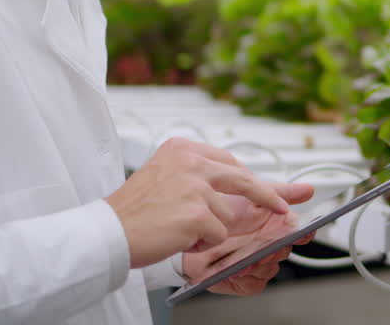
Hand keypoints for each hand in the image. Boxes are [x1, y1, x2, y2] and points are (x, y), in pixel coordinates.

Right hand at [105, 137, 293, 268]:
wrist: (108, 232)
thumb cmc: (134, 210)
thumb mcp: (165, 175)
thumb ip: (197, 174)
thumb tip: (238, 179)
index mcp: (182, 148)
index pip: (229, 161)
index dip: (247, 179)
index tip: (264, 189)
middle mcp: (191, 161)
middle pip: (243, 179)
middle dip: (266, 196)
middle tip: (281, 207)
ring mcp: (195, 186)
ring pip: (228, 213)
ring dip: (211, 228)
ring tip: (178, 229)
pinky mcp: (197, 212)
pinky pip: (218, 233)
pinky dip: (203, 241)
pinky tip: (178, 238)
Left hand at [183, 183, 314, 295]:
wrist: (193, 232)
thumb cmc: (221, 212)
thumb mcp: (251, 194)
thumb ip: (280, 193)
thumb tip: (308, 189)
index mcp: (275, 226)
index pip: (300, 233)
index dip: (303, 234)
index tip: (302, 233)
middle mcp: (268, 245)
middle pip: (285, 252)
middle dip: (276, 248)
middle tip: (268, 243)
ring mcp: (257, 264)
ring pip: (271, 269)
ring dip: (261, 263)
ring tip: (248, 255)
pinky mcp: (245, 281)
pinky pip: (256, 283)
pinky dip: (248, 277)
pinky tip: (239, 268)